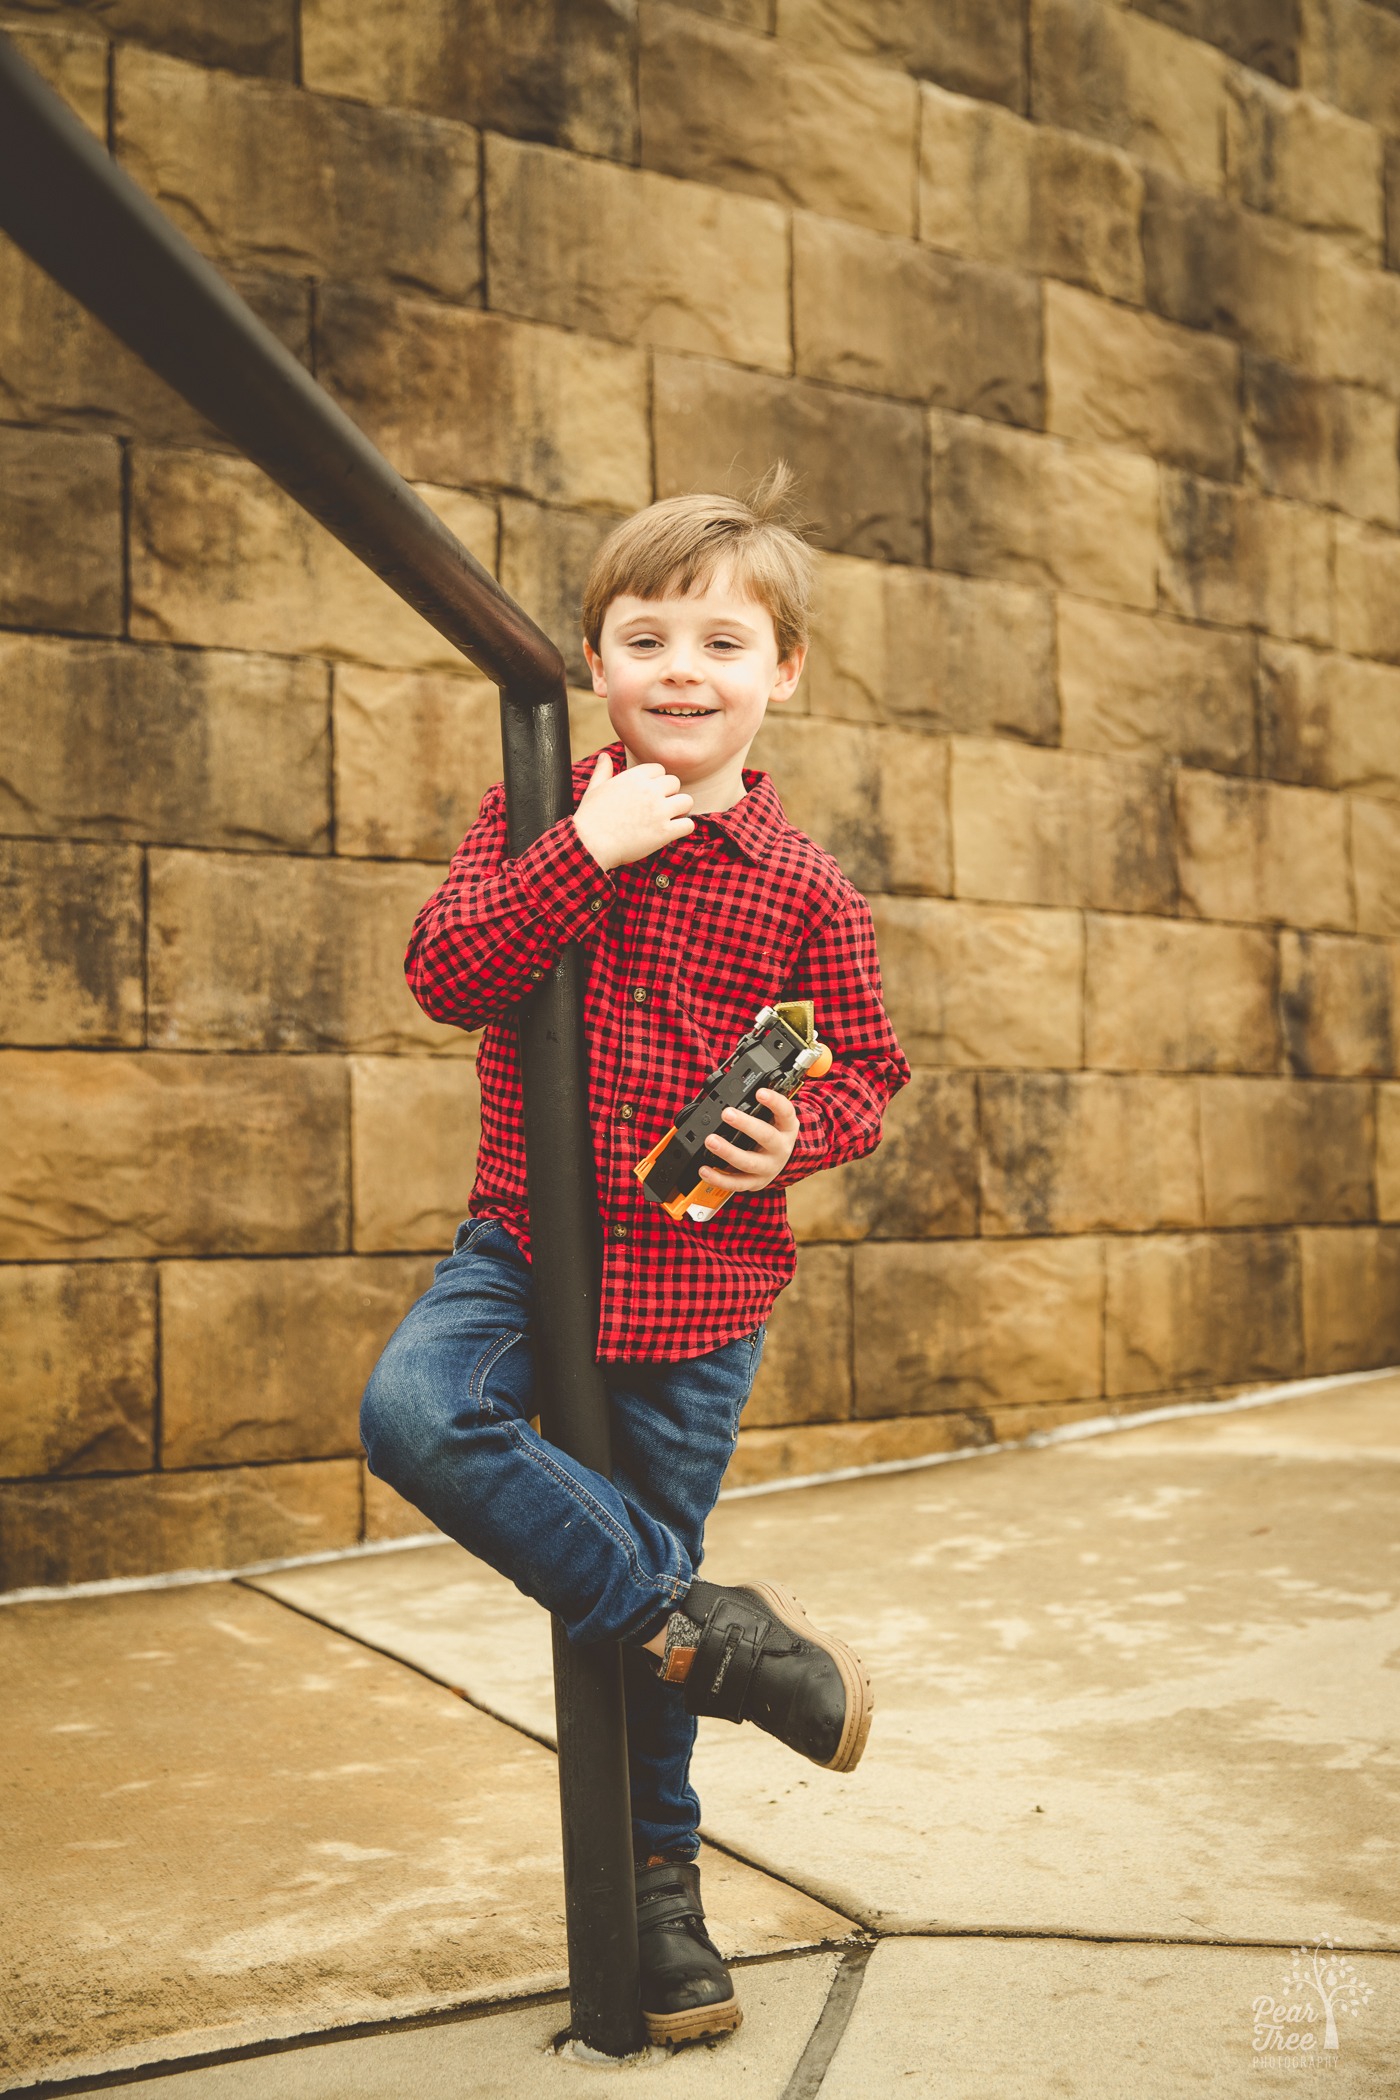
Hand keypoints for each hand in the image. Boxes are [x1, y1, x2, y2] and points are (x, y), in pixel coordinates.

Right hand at [572, 752, 693, 870]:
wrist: (591, 844)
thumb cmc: (590, 818)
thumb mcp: (595, 789)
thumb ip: (603, 771)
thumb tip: (604, 756)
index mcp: (634, 777)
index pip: (660, 769)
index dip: (656, 782)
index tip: (649, 794)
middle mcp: (649, 790)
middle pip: (675, 783)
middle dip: (669, 794)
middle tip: (659, 808)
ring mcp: (659, 811)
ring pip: (686, 801)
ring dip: (680, 809)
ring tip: (669, 818)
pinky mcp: (664, 832)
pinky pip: (688, 824)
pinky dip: (683, 828)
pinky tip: (672, 832)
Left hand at [698, 1088, 797, 1195]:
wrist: (780, 1162)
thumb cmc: (771, 1133)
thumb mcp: (773, 1118)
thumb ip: (757, 1106)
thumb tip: (732, 1088)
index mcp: (786, 1128)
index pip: (785, 1112)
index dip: (774, 1101)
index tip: (759, 1092)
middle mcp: (780, 1148)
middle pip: (766, 1137)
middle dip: (745, 1124)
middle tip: (727, 1113)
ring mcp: (768, 1168)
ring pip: (749, 1162)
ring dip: (728, 1151)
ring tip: (710, 1140)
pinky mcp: (755, 1183)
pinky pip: (736, 1183)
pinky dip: (718, 1178)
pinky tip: (704, 1170)